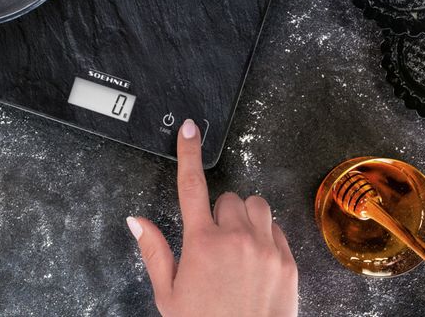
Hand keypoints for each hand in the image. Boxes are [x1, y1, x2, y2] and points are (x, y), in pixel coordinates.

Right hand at [127, 120, 297, 316]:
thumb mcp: (168, 295)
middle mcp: (236, 239)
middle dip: (219, 213)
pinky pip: (277, 228)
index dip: (188, 153)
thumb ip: (154, 251)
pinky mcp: (287, 261)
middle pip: (228, 198)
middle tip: (213, 243)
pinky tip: (254, 260)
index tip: (189, 130)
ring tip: (236, 245)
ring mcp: (266, 248)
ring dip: (244, 218)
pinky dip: (265, 236)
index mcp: (202, 243)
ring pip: (256, 206)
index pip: (191, 185)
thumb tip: (137, 221)